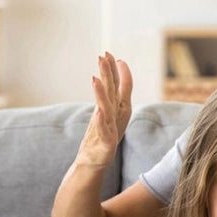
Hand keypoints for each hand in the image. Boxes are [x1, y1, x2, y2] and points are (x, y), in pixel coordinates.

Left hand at [76, 52, 132, 166]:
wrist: (95, 161)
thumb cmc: (103, 135)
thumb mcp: (109, 110)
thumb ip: (113, 90)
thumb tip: (115, 68)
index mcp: (120, 109)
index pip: (121, 86)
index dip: (118, 71)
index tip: (112, 55)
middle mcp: (117, 117)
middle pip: (113, 92)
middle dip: (109, 74)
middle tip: (104, 56)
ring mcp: (112, 129)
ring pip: (107, 108)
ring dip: (102, 94)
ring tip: (95, 79)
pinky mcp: (106, 142)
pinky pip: (103, 130)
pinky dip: (101, 121)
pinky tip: (98, 112)